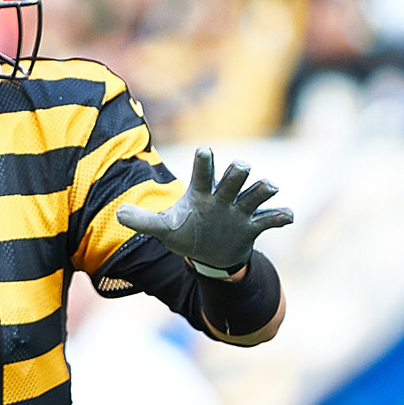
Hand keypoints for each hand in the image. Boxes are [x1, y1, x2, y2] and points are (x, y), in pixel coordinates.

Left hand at [116, 146, 293, 269]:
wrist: (209, 254)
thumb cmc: (185, 232)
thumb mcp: (163, 229)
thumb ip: (143, 221)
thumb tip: (118, 214)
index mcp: (200, 193)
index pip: (202, 174)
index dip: (204, 162)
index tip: (205, 150)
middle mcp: (223, 197)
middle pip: (232, 179)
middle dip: (237, 173)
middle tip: (240, 167)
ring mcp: (240, 211)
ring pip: (255, 195)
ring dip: (262, 190)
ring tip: (269, 187)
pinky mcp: (253, 226)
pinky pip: (270, 219)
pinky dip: (279, 216)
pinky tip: (287, 216)